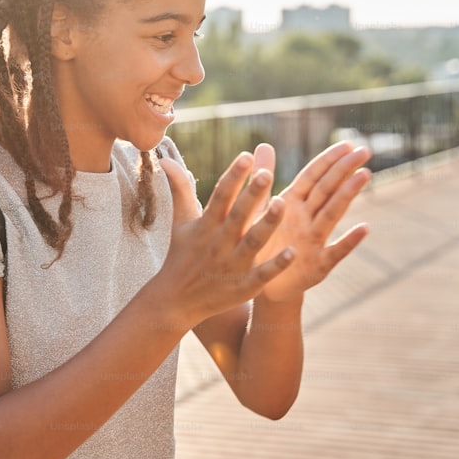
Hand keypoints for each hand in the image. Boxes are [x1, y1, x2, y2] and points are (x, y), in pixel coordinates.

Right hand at [157, 153, 294, 326]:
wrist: (176, 301)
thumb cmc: (182, 255)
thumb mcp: (181, 222)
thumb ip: (180, 189)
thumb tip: (166, 159)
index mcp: (206, 225)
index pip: (220, 195)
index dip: (234, 176)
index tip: (247, 156)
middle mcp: (219, 242)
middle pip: (238, 215)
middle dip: (252, 195)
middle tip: (267, 173)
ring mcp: (232, 265)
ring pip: (253, 242)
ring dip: (267, 224)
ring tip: (282, 203)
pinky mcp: (243, 286)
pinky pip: (262, 274)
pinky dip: (277, 265)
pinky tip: (292, 251)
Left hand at [249, 141, 370, 304]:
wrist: (264, 283)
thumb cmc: (263, 242)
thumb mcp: (260, 209)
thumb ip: (263, 176)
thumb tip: (264, 143)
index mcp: (292, 204)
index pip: (313, 177)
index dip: (328, 160)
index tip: (347, 144)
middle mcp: (307, 219)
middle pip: (326, 190)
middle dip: (344, 169)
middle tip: (364, 150)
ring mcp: (315, 241)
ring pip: (332, 214)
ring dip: (348, 194)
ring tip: (365, 174)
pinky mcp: (318, 265)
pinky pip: (335, 252)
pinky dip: (349, 241)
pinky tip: (364, 228)